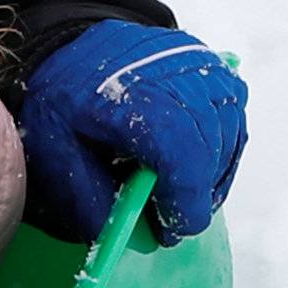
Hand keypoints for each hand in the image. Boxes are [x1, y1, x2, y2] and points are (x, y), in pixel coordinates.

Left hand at [21, 22, 246, 245]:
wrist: (74, 48)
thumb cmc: (61, 103)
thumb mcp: (54, 154)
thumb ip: (92, 200)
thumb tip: (139, 239)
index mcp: (123, 91)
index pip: (177, 145)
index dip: (184, 193)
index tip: (174, 228)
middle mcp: (172, 70)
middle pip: (207, 144)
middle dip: (195, 194)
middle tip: (171, 222)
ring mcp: (199, 65)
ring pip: (227, 133)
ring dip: (211, 176)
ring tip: (181, 199)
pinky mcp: (214, 68)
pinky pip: (233, 119)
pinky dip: (220, 154)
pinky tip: (196, 173)